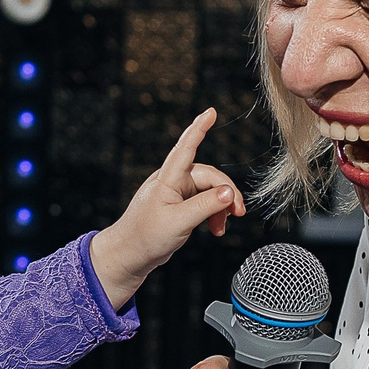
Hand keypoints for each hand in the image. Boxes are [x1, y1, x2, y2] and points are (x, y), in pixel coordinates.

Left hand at [88, 108, 246, 309]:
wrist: (129, 256)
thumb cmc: (146, 237)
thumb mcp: (179, 221)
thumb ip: (206, 206)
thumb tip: (229, 193)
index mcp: (167, 179)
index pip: (186, 148)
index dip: (199, 128)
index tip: (211, 112)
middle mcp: (172, 182)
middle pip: (209, 177)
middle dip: (226, 193)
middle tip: (238, 212)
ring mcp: (176, 193)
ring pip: (210, 191)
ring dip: (221, 207)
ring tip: (224, 226)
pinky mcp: (179, 206)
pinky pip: (204, 203)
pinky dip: (213, 214)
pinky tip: (216, 228)